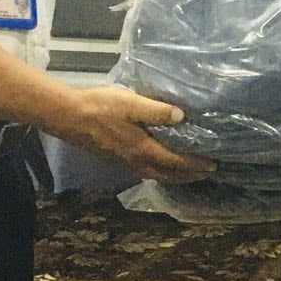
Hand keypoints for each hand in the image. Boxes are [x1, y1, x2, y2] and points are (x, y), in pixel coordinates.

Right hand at [51, 86, 213, 181]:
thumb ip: (157, 111)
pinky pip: (144, 170)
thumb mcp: (132, 104)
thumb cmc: (100, 107)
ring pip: (155, 174)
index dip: (195, 165)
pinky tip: (159, 163)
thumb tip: (182, 117)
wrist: (67, 115)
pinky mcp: (115, 157)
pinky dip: (158, 171)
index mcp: (142, 149)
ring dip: (173, 176)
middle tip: (205, 173)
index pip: (175, 162)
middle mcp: (135, 161)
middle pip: (167, 174)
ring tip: (187, 173)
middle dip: (187, 176)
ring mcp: (123, 161)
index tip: (213, 165)